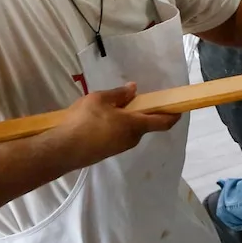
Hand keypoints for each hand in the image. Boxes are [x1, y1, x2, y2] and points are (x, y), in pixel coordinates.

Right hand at [57, 83, 179, 167]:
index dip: (174, 114)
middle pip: (144, 124)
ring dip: (126, 119)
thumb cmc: (84, 121)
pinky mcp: (107, 153)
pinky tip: (98, 120)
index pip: (163, 122)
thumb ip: (119, 94)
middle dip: (141, 112)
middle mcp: (132, 139)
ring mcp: (119, 148)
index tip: (179, 108)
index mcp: (135, 125)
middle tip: (129, 99)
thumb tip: (133, 89)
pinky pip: (118, 136)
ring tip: (107, 108)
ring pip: (129, 130)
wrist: (62, 150)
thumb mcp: (100, 99)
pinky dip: (115, 127)